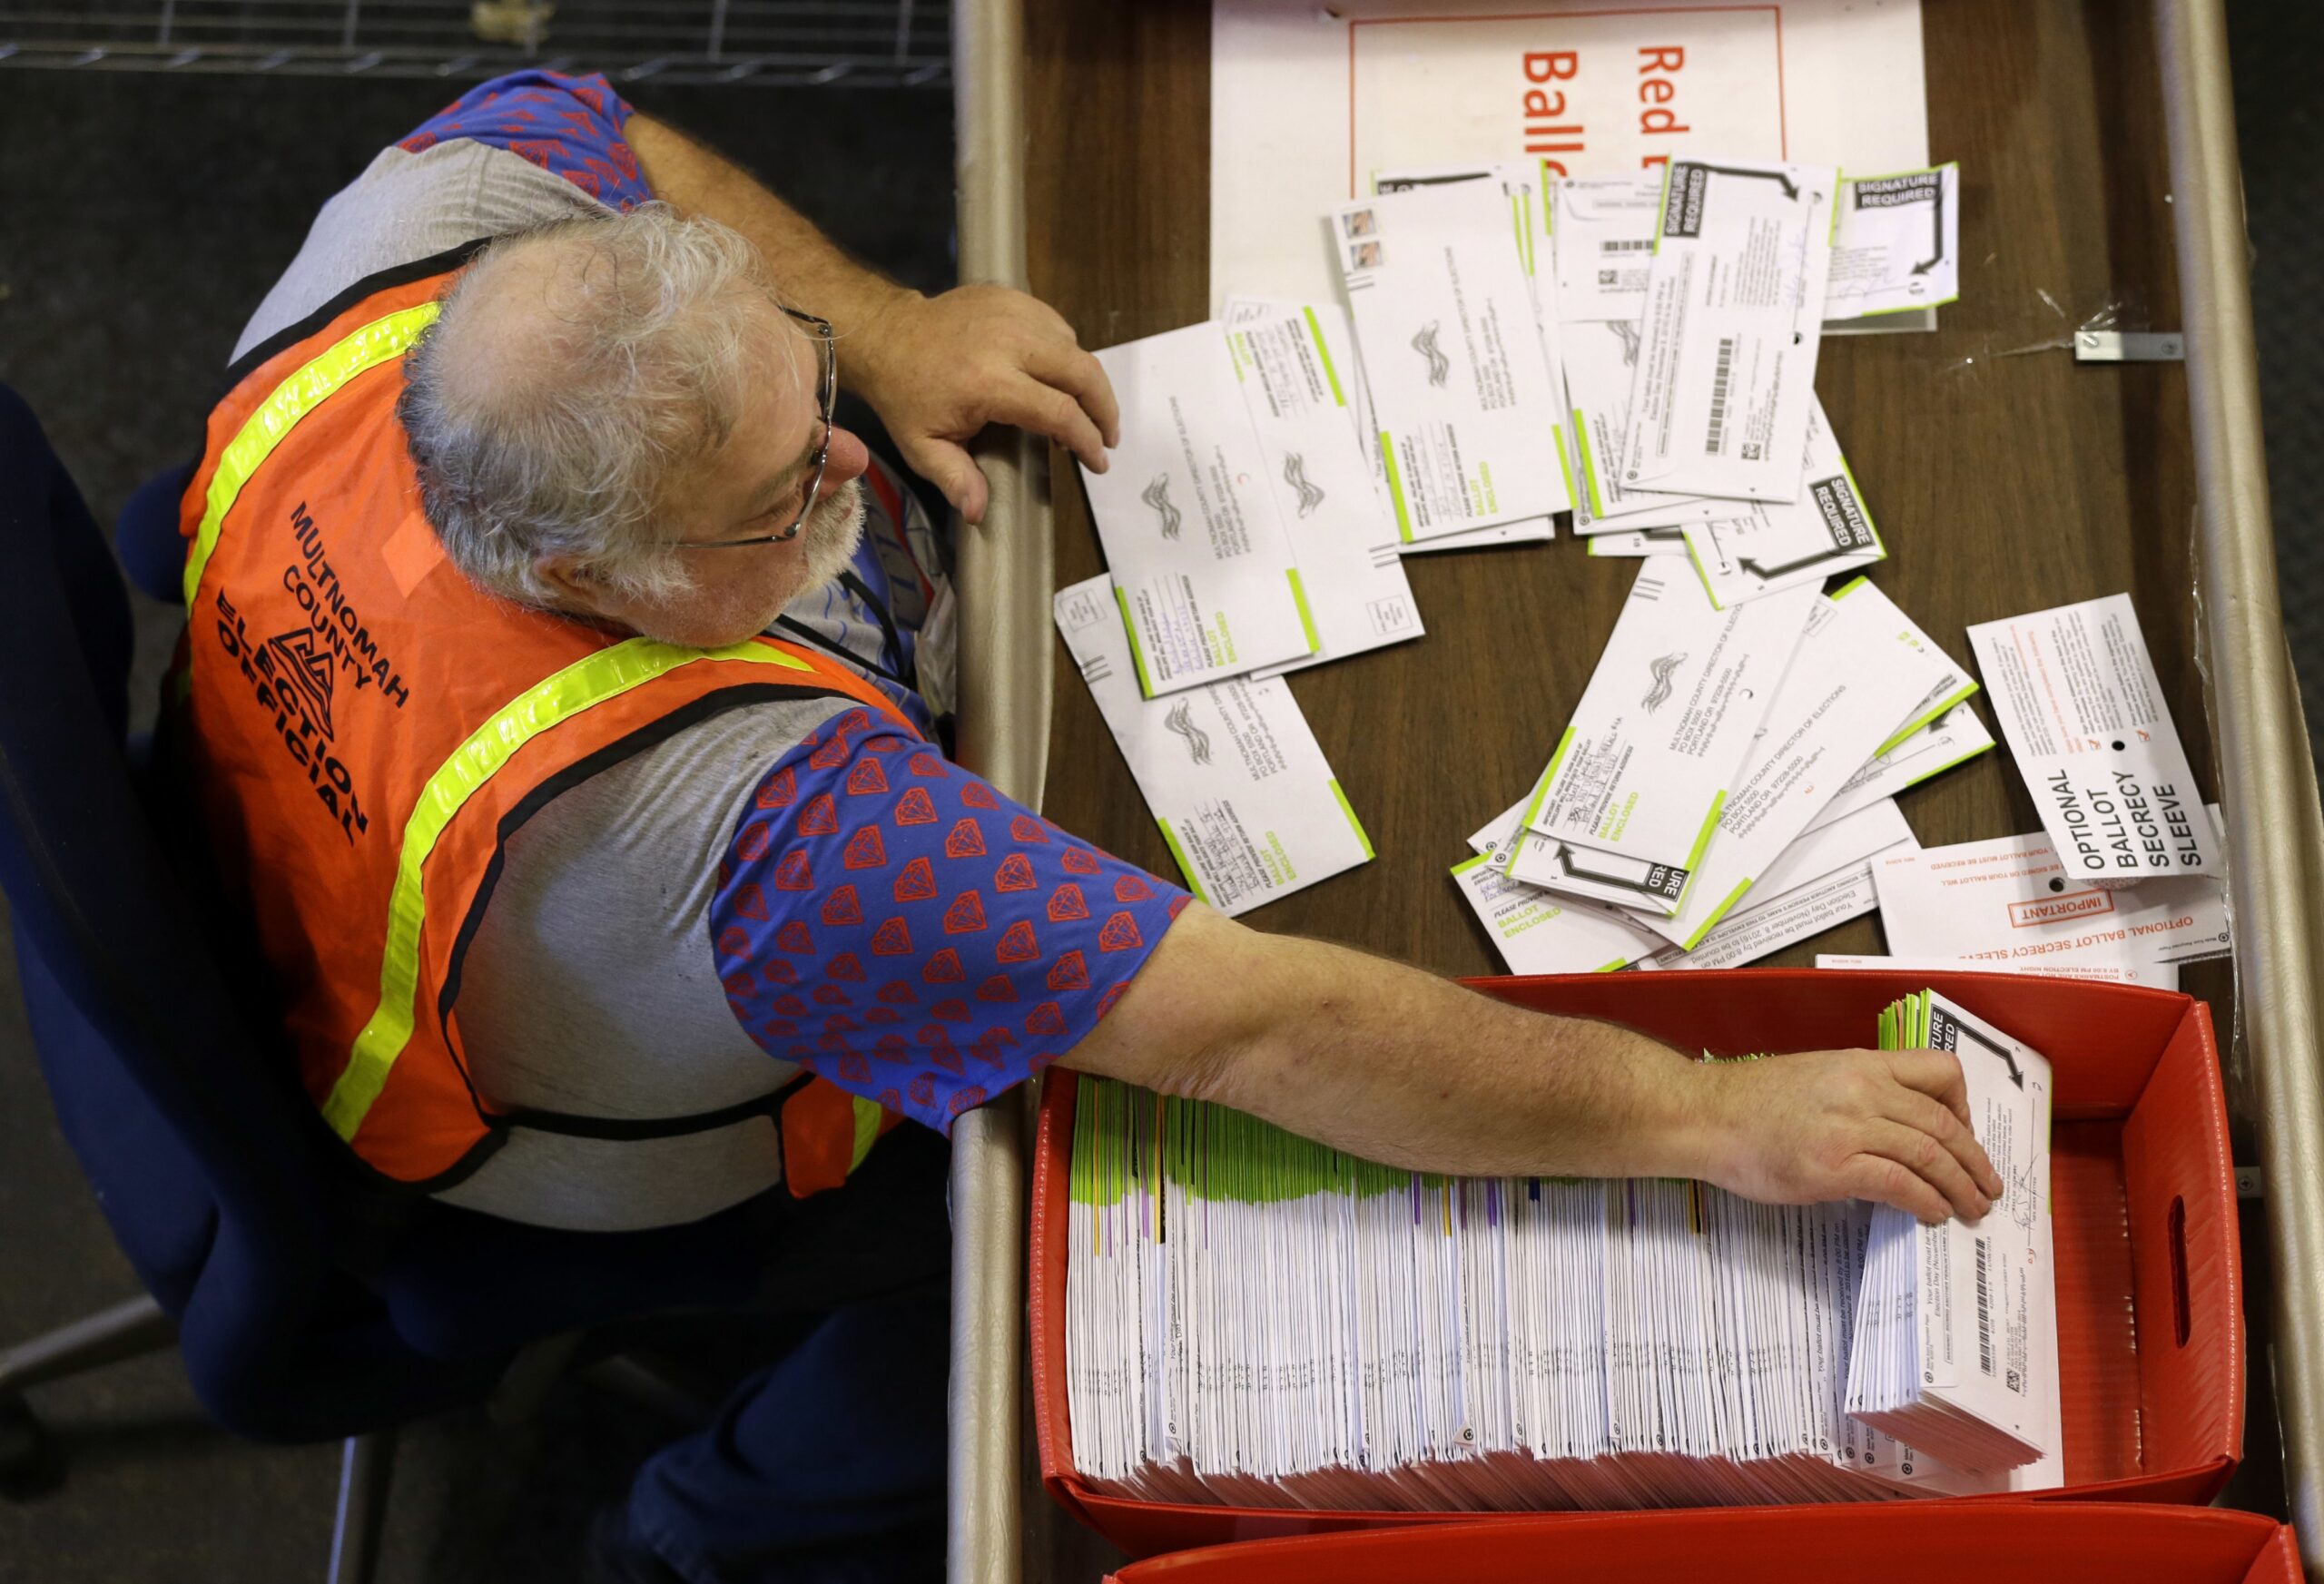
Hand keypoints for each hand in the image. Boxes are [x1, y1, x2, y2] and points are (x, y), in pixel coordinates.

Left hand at [850, 285, 1119, 523]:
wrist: (887, 334)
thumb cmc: (906, 395)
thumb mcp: (922, 446)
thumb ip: (955, 479)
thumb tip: (978, 513)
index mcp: (989, 382)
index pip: (1060, 412)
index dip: (1087, 441)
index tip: (1097, 462)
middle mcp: (1010, 342)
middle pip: (1083, 373)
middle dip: (1105, 409)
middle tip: (1108, 437)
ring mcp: (1014, 313)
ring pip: (1075, 347)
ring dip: (1086, 382)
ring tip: (1083, 412)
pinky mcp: (1014, 297)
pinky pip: (1058, 327)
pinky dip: (1067, 354)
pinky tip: (1058, 377)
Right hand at [1689, 1048, 2003, 1223]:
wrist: (1704, 1115)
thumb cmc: (1750, 1102)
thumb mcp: (1815, 1077)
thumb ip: (1859, 1096)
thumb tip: (1896, 1134)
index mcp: (1861, 1063)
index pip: (1939, 1072)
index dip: (1966, 1108)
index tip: (1965, 1135)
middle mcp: (1863, 1089)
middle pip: (1943, 1124)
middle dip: (1976, 1162)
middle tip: (1989, 1187)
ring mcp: (1849, 1127)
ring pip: (1930, 1155)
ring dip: (1961, 1187)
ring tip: (1972, 1209)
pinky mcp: (1834, 1166)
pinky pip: (1900, 1184)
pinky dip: (1926, 1201)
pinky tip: (1932, 1214)